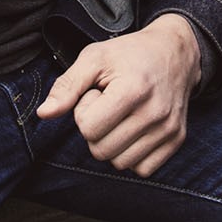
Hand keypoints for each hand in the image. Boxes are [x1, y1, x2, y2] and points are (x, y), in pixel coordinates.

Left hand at [36, 13, 201, 176]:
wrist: (174, 52)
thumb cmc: (130, 54)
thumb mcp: (94, 58)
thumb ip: (67, 86)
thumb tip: (44, 114)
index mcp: (133, 90)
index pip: (88, 128)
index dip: (84, 111)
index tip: (97, 94)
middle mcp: (155, 113)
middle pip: (101, 150)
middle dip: (96, 129)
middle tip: (108, 105)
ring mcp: (168, 129)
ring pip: (120, 163)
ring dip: (113, 143)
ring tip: (122, 115)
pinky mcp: (177, 139)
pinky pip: (142, 169)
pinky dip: (132, 154)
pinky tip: (134, 129)